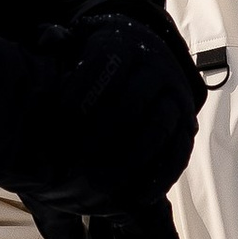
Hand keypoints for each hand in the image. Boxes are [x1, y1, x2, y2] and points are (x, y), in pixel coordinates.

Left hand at [33, 0, 206, 214]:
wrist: (148, 56)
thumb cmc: (99, 59)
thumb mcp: (81, 42)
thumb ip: (59, 43)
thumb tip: (48, 40)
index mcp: (125, 44)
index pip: (99, 72)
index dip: (74, 101)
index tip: (50, 130)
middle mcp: (157, 66)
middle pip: (127, 104)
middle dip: (97, 138)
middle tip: (70, 166)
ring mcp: (177, 96)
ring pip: (157, 129)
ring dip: (127, 161)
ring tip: (98, 185)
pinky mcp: (188, 124)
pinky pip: (179, 152)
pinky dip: (159, 177)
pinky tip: (135, 199)